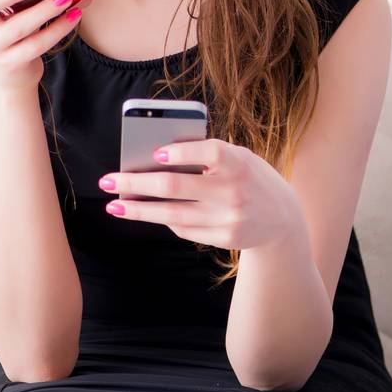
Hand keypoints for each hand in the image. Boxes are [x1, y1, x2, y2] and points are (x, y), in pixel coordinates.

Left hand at [100, 139, 302, 251]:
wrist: (283, 218)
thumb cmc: (252, 178)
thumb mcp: (241, 159)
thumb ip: (209, 156)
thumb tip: (158, 159)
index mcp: (240, 163)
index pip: (209, 153)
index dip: (181, 153)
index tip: (155, 154)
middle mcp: (234, 191)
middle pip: (175, 187)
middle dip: (136, 184)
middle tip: (108, 181)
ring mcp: (228, 218)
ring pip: (171, 214)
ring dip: (138, 210)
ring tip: (114, 206)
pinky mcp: (224, 238)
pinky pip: (185, 229)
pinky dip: (166, 220)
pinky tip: (150, 213)